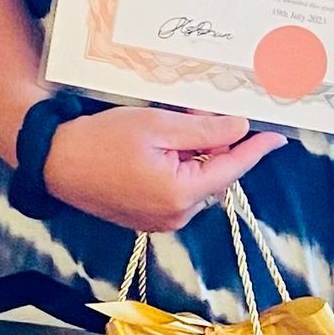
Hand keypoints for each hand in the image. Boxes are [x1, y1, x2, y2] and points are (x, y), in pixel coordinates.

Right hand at [42, 104, 283, 234]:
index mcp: (181, 193)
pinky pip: (178, 193)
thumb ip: (205, 131)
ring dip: (195, 157)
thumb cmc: (101, 141)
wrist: (55, 161)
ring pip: (197, 184)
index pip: (232, 169)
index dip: (256, 150)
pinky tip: (160, 150)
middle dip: (216, 146)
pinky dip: (179, 170)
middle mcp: (175, 215)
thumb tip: (240, 129)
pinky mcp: (147, 220)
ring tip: (172, 129)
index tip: (278, 137)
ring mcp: (160, 221)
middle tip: (200, 113)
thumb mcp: (158, 126)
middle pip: (215, 176)